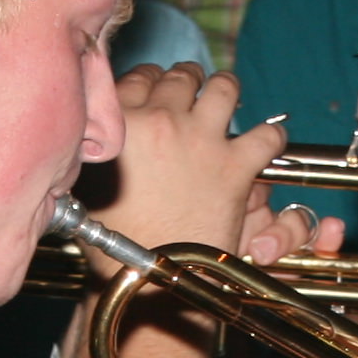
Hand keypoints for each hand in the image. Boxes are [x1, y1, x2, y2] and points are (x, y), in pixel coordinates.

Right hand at [101, 62, 292, 257]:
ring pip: (224, 89)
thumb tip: (91, 130)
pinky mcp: (234, 168)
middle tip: (192, 88)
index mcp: (121, 124)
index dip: (150, 79)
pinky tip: (267, 141)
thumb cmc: (115, 243)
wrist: (147, 279)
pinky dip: (271, 136)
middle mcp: (161, 122)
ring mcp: (200, 142)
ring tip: (226, 96)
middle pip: (180, 78)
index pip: (139, 77)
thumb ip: (91, 149)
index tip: (156, 87)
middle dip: (187, 79)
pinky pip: (265, 135)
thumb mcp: (86, 186)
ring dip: (226, 89)